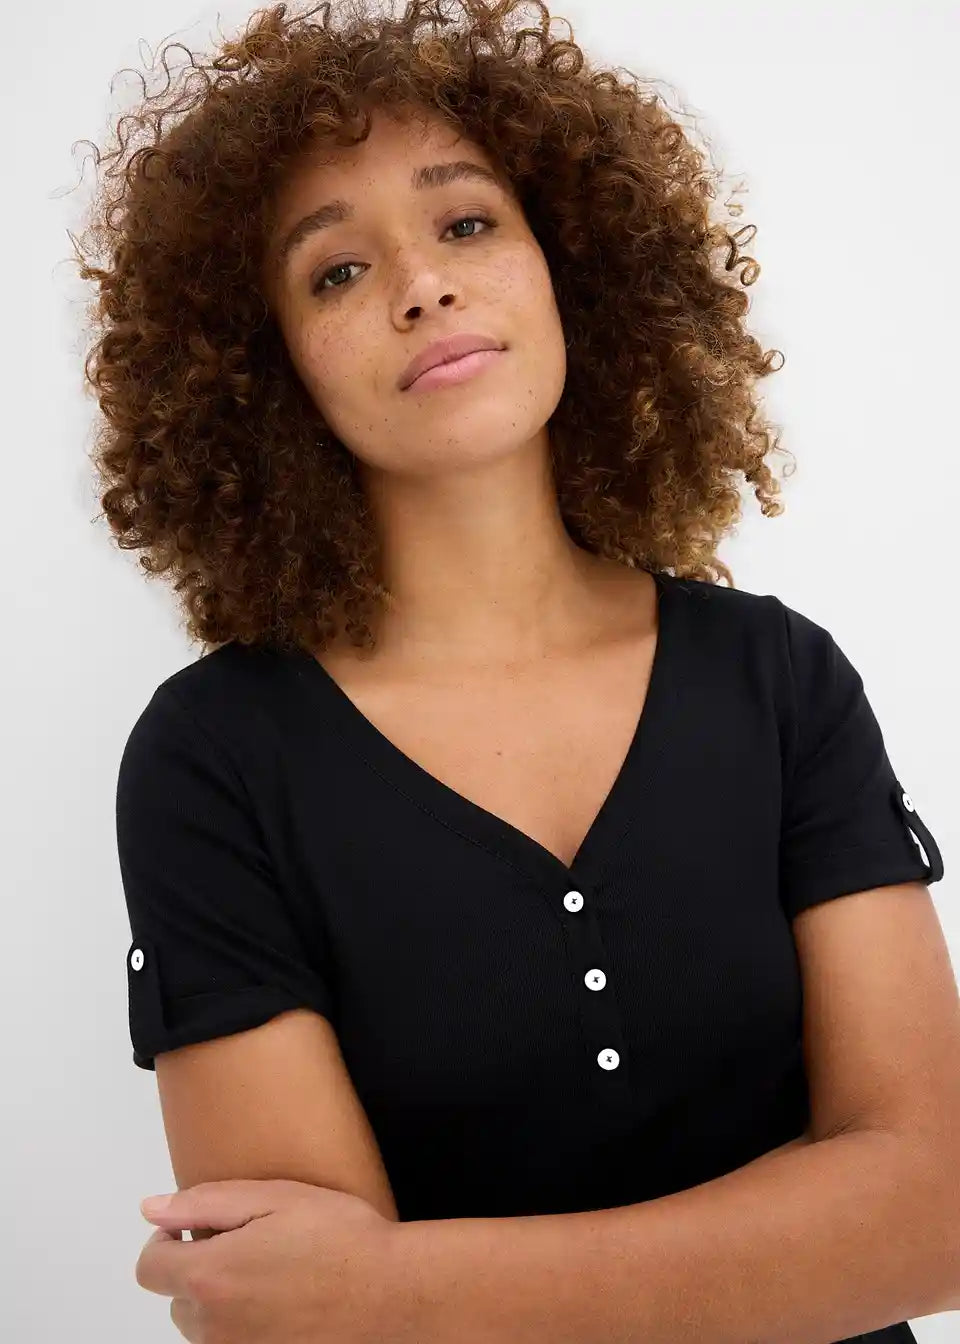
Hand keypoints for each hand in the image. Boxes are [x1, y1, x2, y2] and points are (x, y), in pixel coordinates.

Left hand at [135, 1178, 416, 1342]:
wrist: (391, 1293)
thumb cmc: (340, 1239)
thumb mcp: (273, 1198)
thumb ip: (203, 1203)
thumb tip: (152, 1209)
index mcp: (209, 1278)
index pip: (149, 1268)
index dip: (168, 1241)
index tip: (198, 1229)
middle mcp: (213, 1328)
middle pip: (177, 1298)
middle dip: (201, 1269)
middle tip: (253, 1243)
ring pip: (205, 1326)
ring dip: (224, 1299)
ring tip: (275, 1273)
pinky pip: (234, 1343)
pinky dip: (249, 1325)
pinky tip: (286, 1302)